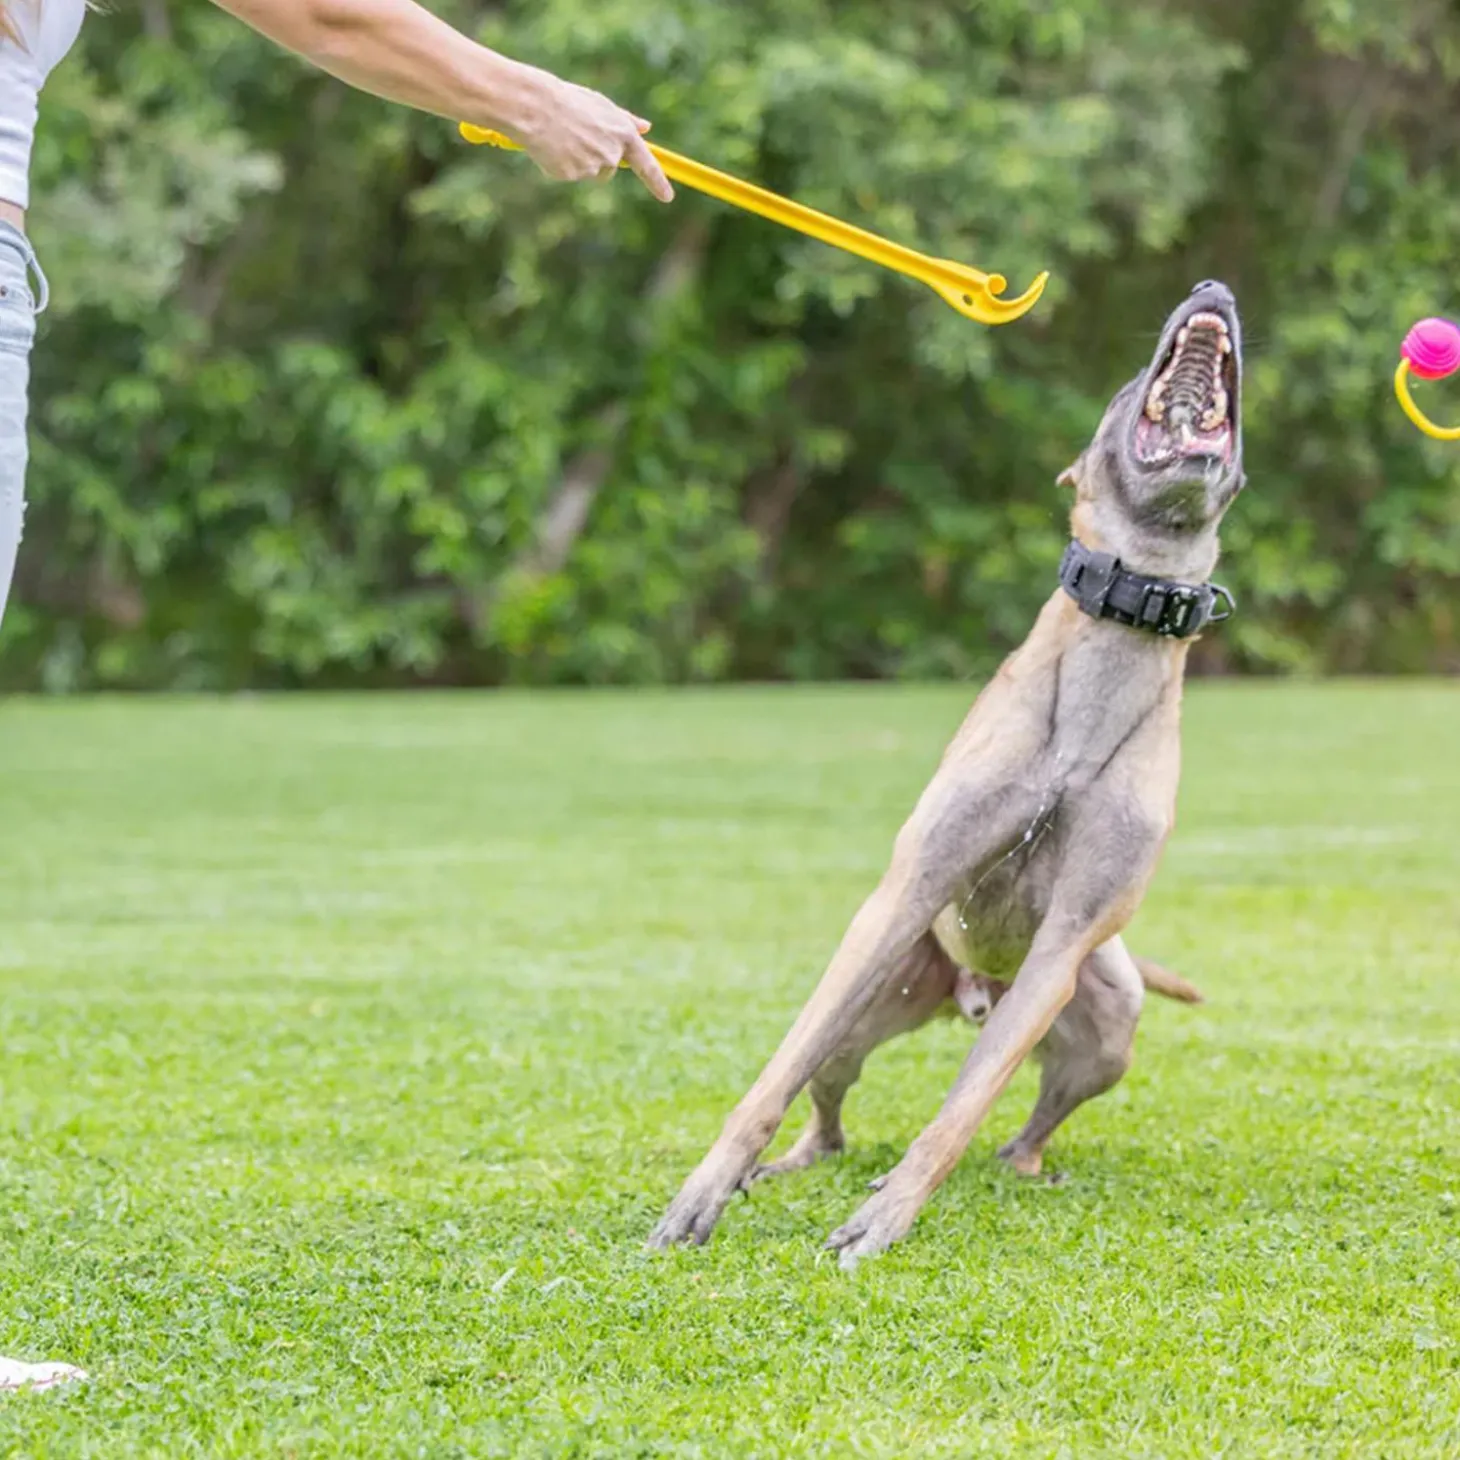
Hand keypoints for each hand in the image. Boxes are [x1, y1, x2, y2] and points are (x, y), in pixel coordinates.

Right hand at [514, 71, 673, 202]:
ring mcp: (593, 166)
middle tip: (575, 136)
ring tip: (561, 138)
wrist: (536, 107)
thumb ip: (624, 120)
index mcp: (622, 132)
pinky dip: (559, 164)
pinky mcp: (574, 176)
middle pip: (609, 169)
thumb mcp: (600, 106)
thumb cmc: (567, 101)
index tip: (668, 197)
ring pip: (589, 173)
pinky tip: (551, 147)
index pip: (647, 164)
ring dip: (577, 162)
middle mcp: (612, 153)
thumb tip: (647, 128)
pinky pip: (569, 175)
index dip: (658, 182)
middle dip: (595, 158)